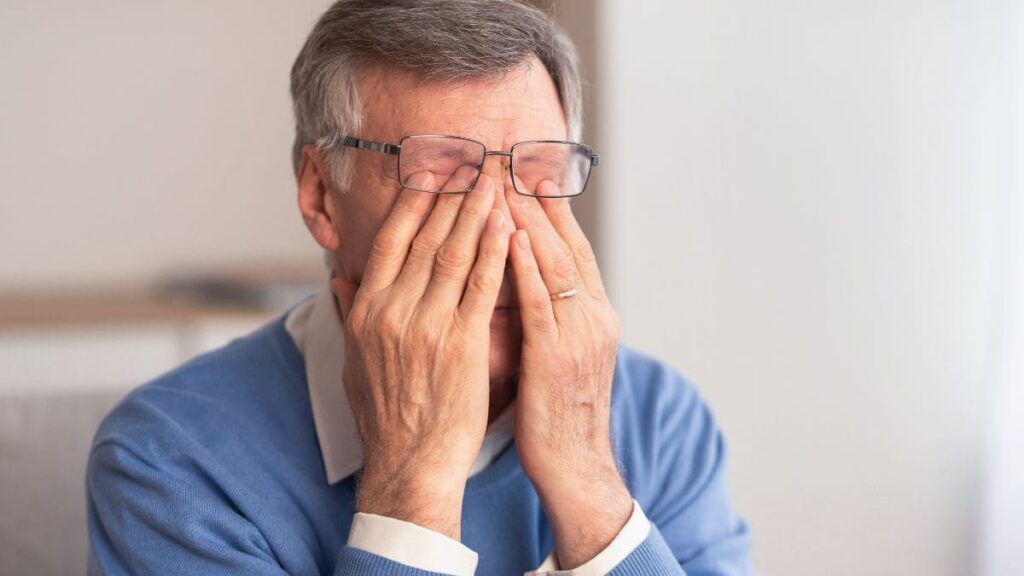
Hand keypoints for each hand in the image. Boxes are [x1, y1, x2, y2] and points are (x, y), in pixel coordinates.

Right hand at [331, 169, 511, 539]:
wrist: (409, 463)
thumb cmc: (385, 415)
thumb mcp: (352, 362)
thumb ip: (348, 313)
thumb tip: (340, 280)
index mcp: (366, 309)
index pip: (389, 240)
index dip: (412, 201)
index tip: (430, 171)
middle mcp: (392, 310)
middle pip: (424, 237)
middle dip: (451, 194)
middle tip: (472, 160)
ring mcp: (426, 325)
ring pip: (454, 253)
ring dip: (476, 212)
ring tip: (494, 180)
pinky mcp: (461, 343)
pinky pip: (480, 286)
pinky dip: (494, 251)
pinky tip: (506, 225)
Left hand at [506, 182, 632, 567]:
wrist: (576, 465)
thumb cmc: (559, 413)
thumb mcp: (563, 354)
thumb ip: (550, 314)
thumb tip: (526, 280)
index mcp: (595, 313)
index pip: (574, 246)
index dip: (552, 207)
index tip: (532, 169)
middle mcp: (593, 314)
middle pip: (566, 243)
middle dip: (540, 199)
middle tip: (515, 156)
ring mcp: (578, 333)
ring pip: (553, 263)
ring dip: (528, 219)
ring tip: (506, 180)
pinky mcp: (556, 355)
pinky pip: (539, 301)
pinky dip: (524, 265)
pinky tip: (506, 236)